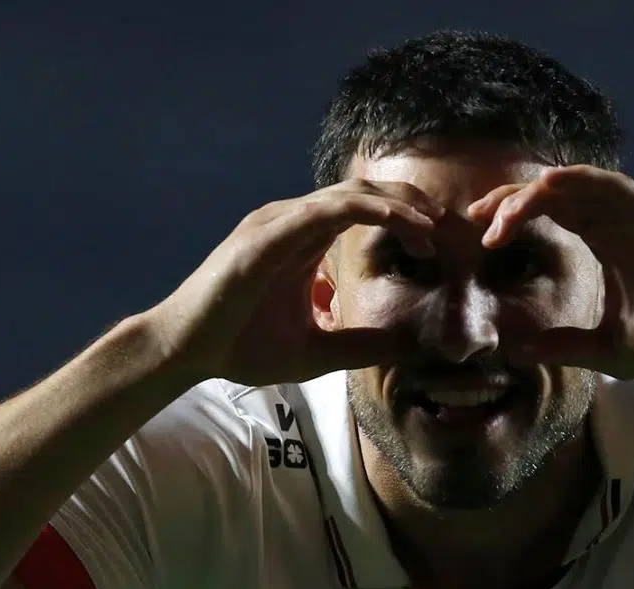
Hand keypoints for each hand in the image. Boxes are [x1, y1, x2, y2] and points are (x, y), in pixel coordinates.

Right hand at [145, 180, 442, 385]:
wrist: (186, 352)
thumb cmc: (240, 346)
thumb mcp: (316, 350)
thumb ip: (360, 345)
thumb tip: (408, 348)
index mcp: (302, 241)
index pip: (362, 210)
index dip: (404, 218)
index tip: (435, 243)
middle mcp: (291, 222)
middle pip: (363, 192)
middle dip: (409, 202)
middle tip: (447, 226)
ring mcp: (277, 223)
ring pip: (350, 194)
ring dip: (396, 204)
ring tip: (431, 225)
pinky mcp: (266, 235)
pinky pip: (326, 209)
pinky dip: (368, 210)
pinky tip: (400, 221)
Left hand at [467, 166, 633, 378]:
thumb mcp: (606, 349)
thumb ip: (563, 346)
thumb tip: (514, 354)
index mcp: (604, 239)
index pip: (549, 212)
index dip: (512, 215)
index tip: (481, 235)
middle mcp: (619, 218)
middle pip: (555, 192)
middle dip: (511, 199)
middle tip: (477, 217)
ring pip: (579, 184)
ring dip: (536, 193)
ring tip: (503, 212)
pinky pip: (617, 187)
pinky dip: (583, 182)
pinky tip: (550, 187)